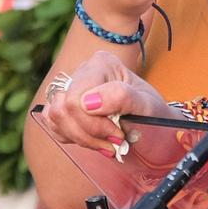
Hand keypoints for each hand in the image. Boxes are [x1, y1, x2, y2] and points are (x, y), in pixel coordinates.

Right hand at [37, 50, 168, 152]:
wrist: (155, 123)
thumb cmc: (152, 112)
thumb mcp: (147, 105)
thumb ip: (121, 97)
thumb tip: (87, 102)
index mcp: (101, 64)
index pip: (77, 98)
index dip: (94, 124)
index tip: (118, 135)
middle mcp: (82, 71)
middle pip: (63, 108)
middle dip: (88, 134)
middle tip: (114, 142)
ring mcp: (70, 88)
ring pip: (55, 117)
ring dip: (81, 139)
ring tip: (107, 145)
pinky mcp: (64, 106)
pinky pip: (53, 124)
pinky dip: (72, 138)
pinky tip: (94, 140)